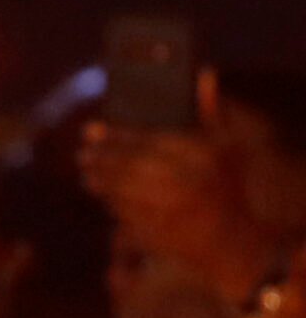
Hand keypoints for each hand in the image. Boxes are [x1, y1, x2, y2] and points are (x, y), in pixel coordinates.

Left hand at [80, 79, 279, 300]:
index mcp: (204, 156)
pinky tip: (103, 194)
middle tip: (83, 152)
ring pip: (121, 190)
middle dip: (101, 157)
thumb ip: (211, 112)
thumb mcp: (228, 148)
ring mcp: (171, 212)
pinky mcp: (158, 236)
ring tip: (86, 170)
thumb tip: (203, 73)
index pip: (148, 140)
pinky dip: (110, 203)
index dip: (115, 134)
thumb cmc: (226, 188)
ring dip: (99, 180)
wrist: (233, 244)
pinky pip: (123, 214)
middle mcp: (187, 183)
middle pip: (129, 165)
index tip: (91, 128)